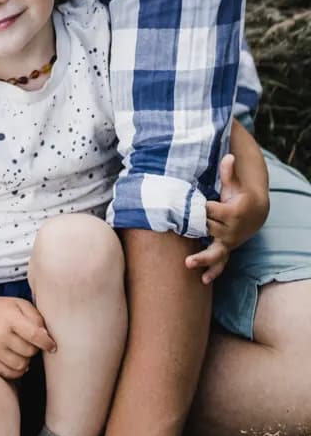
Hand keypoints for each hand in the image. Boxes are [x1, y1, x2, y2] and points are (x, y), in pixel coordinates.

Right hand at [0, 292, 55, 378]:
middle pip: (29, 352)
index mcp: (9, 318)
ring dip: (26, 359)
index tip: (52, 346)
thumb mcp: (21, 304)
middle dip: (34, 348)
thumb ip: (37, 319)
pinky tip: (16, 358)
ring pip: (21, 365)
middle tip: (30, 341)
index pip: (34, 336)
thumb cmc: (4, 309)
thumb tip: (46, 339)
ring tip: (22, 349)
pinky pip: (9, 373)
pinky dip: (17, 369)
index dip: (47, 343)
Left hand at [184, 152, 267, 282]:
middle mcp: (231, 229)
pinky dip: (213, 271)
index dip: (200, 207)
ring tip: (188, 263)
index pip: (209, 210)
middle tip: (180, 226)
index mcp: (232, 212)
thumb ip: (228, 171)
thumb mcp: (234, 184)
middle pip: (207, 228)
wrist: (255, 213)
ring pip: (214, 250)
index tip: (190, 203)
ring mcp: (229, 241)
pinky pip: (221, 262)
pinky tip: (203, 280)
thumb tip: (228, 155)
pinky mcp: (226, 249)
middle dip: (194, 227)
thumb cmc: (240, 195)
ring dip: (201, 258)